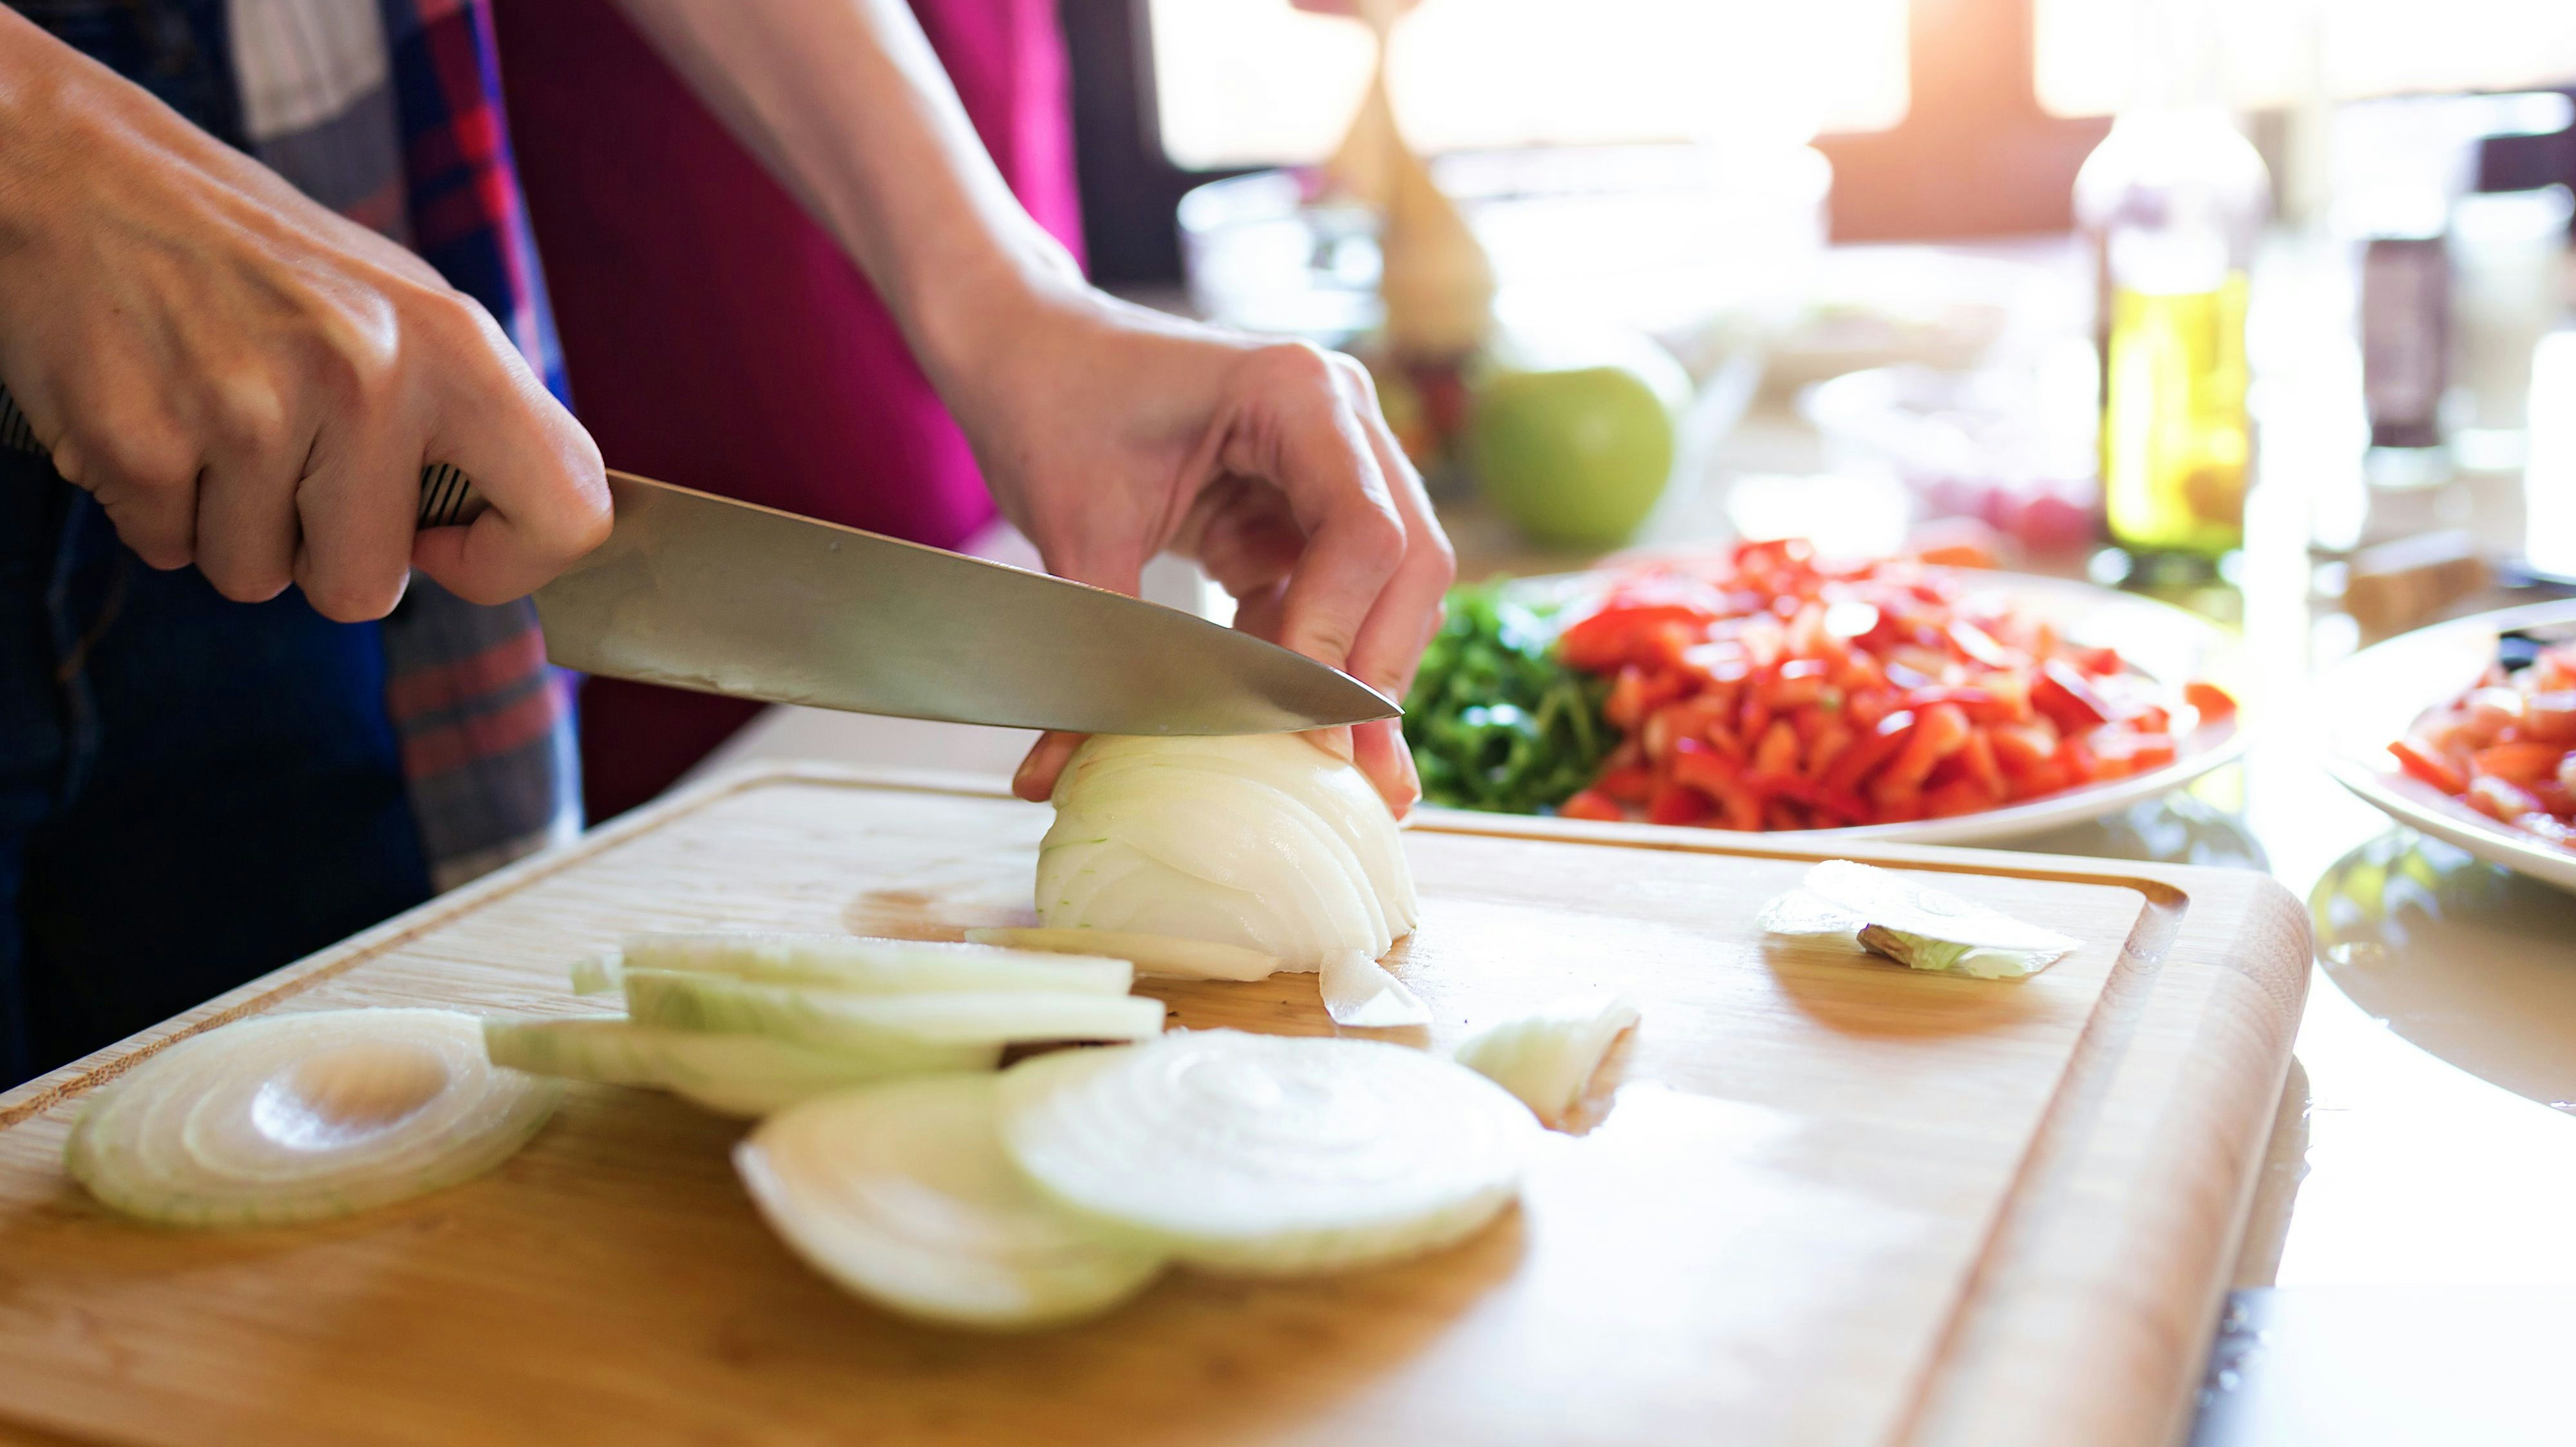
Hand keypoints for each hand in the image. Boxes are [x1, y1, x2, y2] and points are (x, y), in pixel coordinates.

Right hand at [0, 12, 607, 617]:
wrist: (83, 176)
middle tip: (286, 459)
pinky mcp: (142, 442)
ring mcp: (249, 411)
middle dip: (319, 555)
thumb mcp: (402, 308)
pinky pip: (167, 551)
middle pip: (365, 592)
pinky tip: (157, 413)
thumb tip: (531, 530)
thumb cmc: (259, 259)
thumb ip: (472, 419)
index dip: (512, 565)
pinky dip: (156, 506)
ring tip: (214, 418)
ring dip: (229, 526)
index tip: (447, 548)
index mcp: (455, 346)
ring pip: (255, 579)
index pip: (569, 513)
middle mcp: (367, 377)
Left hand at [952, 293, 1451, 816]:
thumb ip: (1100, 642)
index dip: (1342, 634)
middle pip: (1409, 562)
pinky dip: (1310, 659)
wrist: (1024, 348)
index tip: (1306, 726)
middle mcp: (1339, 420)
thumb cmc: (1048, 404)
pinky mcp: (1303, 508)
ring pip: (1389, 587)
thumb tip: (1060, 777)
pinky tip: (1270, 716)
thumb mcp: (1072, 523)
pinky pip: (1336, 595)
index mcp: (1296, 393)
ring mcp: (1333, 463)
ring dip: (1353, 671)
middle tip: (1358, 773)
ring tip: (1319, 763)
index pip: (1365, 530)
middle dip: (1378, 669)